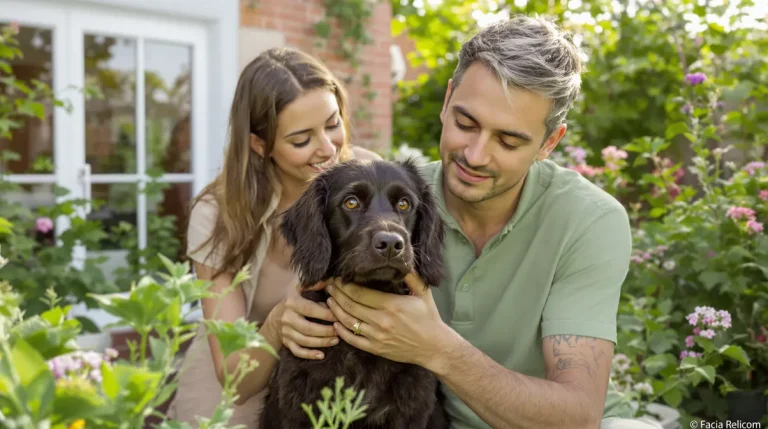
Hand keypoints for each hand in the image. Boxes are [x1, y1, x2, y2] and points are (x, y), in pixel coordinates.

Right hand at [266, 281, 338, 359]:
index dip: (326, 313)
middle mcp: (287, 318)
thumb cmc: (293, 303)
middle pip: (308, 328)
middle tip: (339, 331)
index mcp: (292, 303)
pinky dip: (309, 354)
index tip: (339, 316)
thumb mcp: (299, 290)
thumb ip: (313, 285)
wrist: (274, 319)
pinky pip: (298, 351)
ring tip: (336, 340)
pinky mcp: (286, 343)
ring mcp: (286, 332)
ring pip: (305, 341)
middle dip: (326, 331)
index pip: (310, 309)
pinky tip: (322, 355)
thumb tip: (329, 281)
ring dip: (322, 342)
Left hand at [325, 273, 451, 369]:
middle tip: (328, 286)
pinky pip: (353, 340)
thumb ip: (410, 275)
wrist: (434, 347)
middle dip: (336, 294)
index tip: (338, 278)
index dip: (345, 285)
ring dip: (335, 310)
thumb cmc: (429, 318)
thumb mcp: (423, 292)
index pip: (359, 293)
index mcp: (391, 305)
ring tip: (329, 301)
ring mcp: (377, 336)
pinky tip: (336, 323)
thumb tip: (401, 259)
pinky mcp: (376, 348)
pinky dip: (341, 331)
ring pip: (348, 322)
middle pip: (350, 305)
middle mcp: (381, 321)